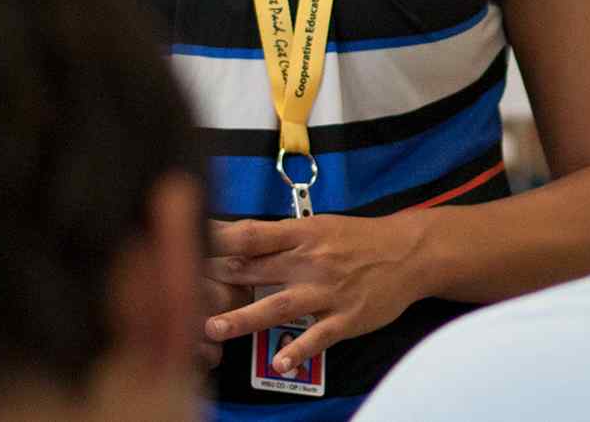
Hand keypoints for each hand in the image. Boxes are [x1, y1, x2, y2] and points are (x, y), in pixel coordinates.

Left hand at [203, 212, 427, 371]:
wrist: (410, 251)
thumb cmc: (359, 239)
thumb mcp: (320, 226)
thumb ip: (280, 238)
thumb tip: (233, 241)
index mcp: (302, 233)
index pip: (250, 235)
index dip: (215, 240)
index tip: (184, 246)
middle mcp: (311, 260)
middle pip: (255, 269)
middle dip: (217, 281)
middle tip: (180, 292)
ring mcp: (328, 290)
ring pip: (279, 305)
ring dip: (244, 318)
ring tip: (214, 329)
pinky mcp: (346, 317)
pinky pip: (318, 336)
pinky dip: (298, 350)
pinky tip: (279, 364)